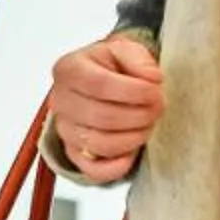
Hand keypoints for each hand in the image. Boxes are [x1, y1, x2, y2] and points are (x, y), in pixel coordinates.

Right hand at [48, 34, 163, 184]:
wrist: (98, 81)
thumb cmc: (110, 66)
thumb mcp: (124, 49)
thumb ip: (139, 59)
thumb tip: (152, 79)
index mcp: (69, 70)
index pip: (100, 84)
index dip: (133, 91)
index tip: (156, 91)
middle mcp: (61, 101)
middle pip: (102, 116)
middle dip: (139, 115)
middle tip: (158, 108)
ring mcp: (65, 130)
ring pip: (100, 144)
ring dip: (133, 138)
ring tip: (148, 124)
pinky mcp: (74, 153)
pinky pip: (93, 170)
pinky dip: (116, 166)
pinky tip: (133, 153)